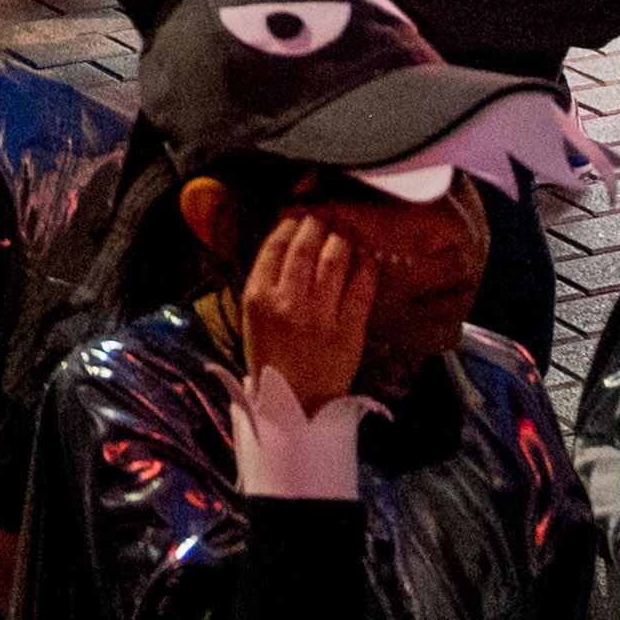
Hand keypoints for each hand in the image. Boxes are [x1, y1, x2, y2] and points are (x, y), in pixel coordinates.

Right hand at [239, 209, 379, 410]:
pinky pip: (360, 287)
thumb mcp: (253, 318)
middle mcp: (288, 302)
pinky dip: (365, 266)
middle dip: (318, 224)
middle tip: (326, 216)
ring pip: (334, 260)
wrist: (296, 404)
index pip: (274, 247)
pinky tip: (365, 257)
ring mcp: (320, 315)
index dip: (289, 224)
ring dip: (342, 239)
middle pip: (306, 247)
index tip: (298, 216)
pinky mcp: (349, 329)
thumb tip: (286, 243)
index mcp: (258, 297)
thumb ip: (265, 282)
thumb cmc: (272, 359)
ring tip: (345, 233)